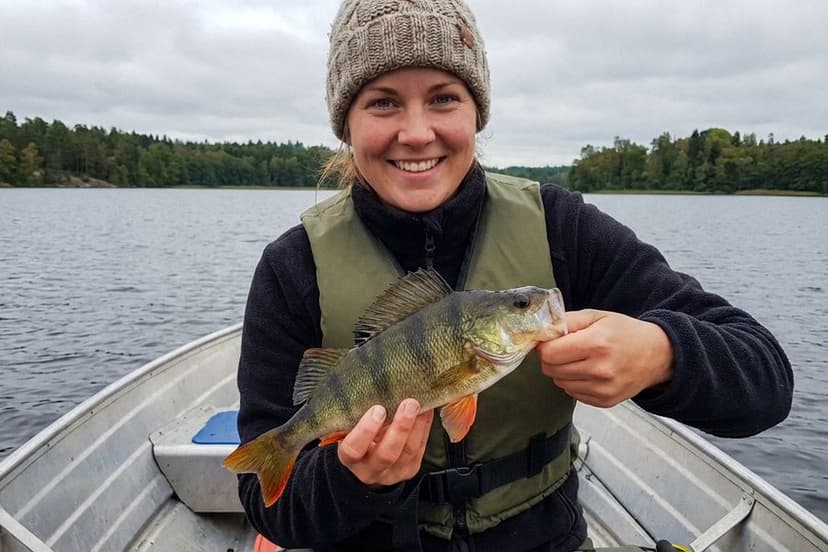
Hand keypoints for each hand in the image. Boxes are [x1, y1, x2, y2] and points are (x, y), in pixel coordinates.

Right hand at [337, 398, 433, 487]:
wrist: (365, 464)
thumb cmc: (355, 438)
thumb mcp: (349, 429)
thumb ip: (356, 417)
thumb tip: (373, 389)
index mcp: (350, 459)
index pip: (354, 448)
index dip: (366, 430)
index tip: (377, 409)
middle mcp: (370, 470)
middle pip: (387, 454)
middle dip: (401, 428)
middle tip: (409, 404)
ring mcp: (392, 473)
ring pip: (408, 452)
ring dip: (417, 425)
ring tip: (420, 404)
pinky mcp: (409, 469)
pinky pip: (420, 448)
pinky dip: (424, 427)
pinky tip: (426, 410)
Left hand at [537, 309, 672, 407]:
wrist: (657, 355)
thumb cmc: (626, 333)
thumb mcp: (597, 316)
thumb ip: (567, 321)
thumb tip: (543, 331)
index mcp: (597, 343)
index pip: (550, 353)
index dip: (545, 346)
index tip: (550, 341)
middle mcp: (600, 369)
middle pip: (551, 370)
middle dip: (552, 358)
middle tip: (564, 349)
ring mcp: (603, 388)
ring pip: (560, 383)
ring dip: (563, 371)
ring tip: (580, 360)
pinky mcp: (605, 401)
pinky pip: (573, 393)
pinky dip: (574, 383)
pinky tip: (588, 372)